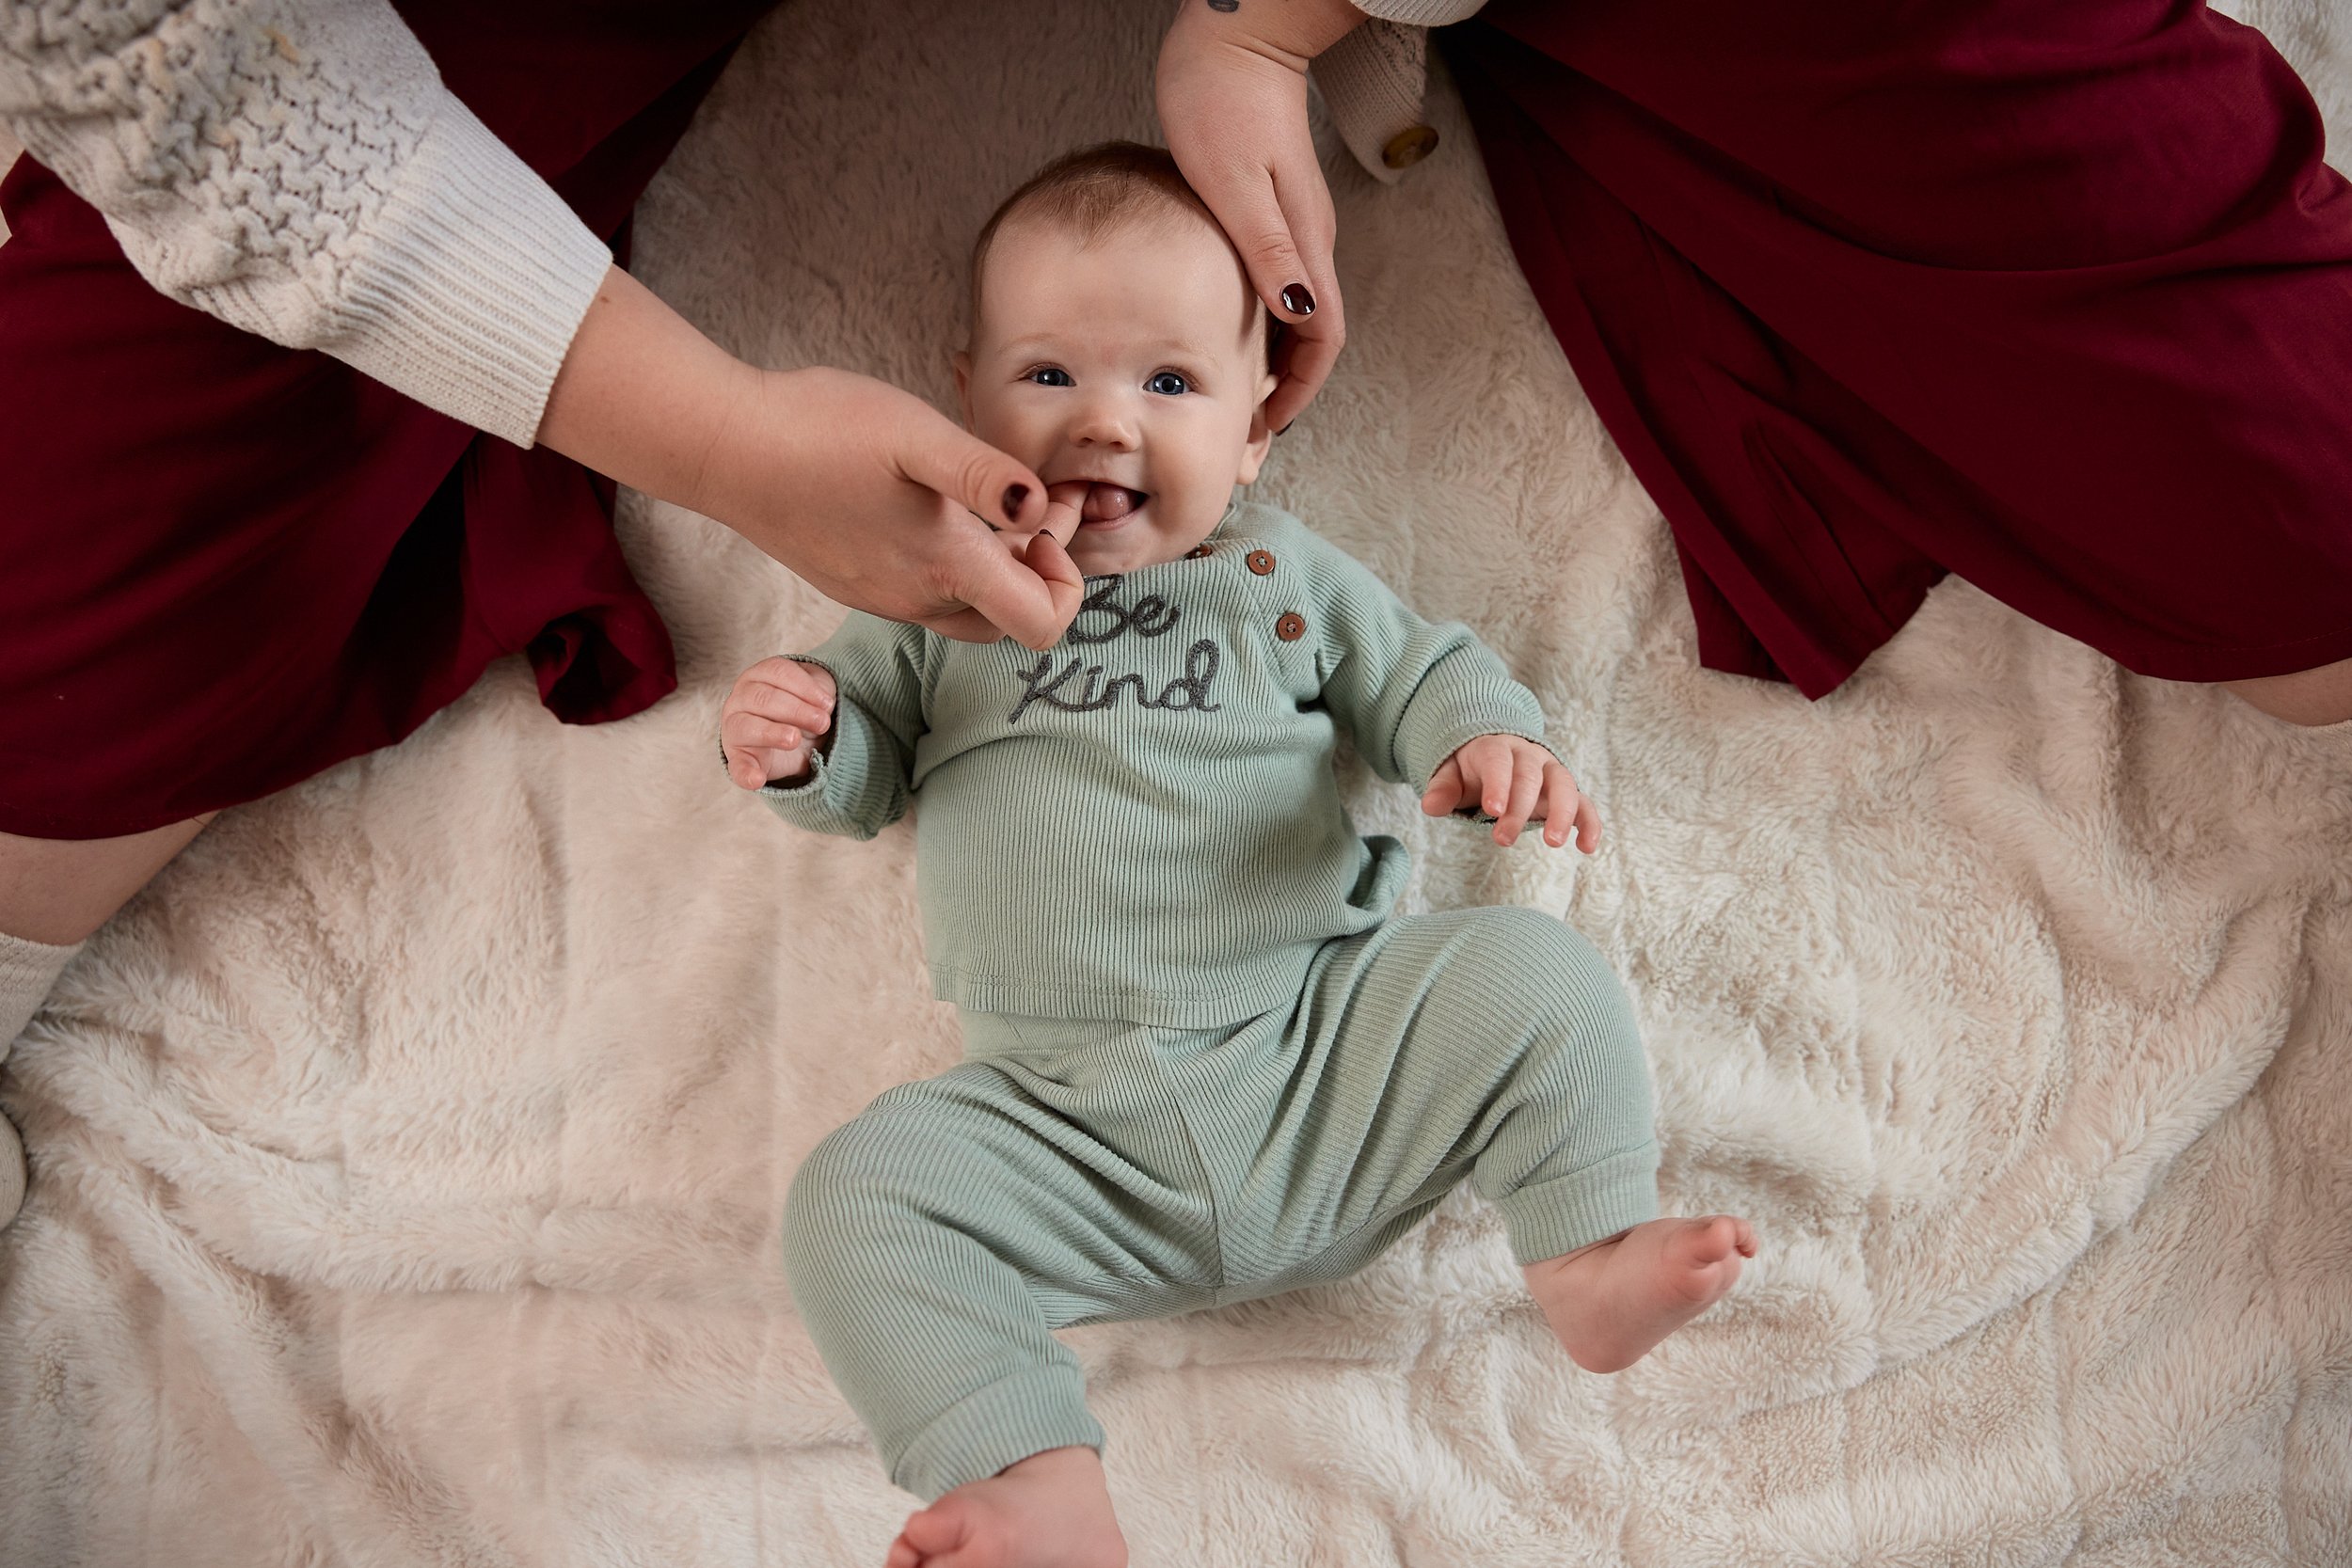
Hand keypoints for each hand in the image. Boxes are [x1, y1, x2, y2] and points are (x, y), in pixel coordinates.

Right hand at [539, 267, 1085, 648]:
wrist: (724, 447)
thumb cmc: (819, 431)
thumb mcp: (916, 435)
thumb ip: (986, 474)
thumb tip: (1043, 508)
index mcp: (946, 569)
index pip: (1042, 626)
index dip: (1066, 583)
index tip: (1044, 525)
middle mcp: (918, 600)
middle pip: (1009, 620)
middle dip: (1038, 569)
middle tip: (1035, 503)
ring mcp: (883, 598)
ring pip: (966, 607)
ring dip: (996, 564)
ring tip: (989, 496)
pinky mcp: (856, 583)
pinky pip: (925, 593)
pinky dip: (951, 560)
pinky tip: (934, 502)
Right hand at [721, 657, 838, 789]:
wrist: (794, 740)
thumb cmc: (802, 708)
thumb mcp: (815, 692)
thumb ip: (818, 690)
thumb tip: (823, 704)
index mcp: (760, 676)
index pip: (778, 672)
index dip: (805, 687)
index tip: (827, 703)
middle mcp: (741, 698)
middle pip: (763, 698)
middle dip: (796, 710)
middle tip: (822, 723)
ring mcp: (735, 728)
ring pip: (747, 726)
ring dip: (773, 733)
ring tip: (794, 739)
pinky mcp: (737, 758)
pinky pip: (737, 767)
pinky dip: (746, 773)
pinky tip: (757, 779)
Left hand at [1156, 0, 1365, 432]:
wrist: (1234, 34)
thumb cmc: (1221, 99)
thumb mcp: (1235, 182)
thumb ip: (1268, 250)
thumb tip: (1299, 314)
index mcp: (1303, 242)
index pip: (1320, 338)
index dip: (1297, 391)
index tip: (1265, 427)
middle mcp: (1308, 239)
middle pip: (1312, 336)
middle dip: (1285, 389)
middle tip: (1245, 429)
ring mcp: (1293, 224)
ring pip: (1294, 313)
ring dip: (1271, 360)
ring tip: (1233, 395)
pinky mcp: (1273, 209)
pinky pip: (1275, 285)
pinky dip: (1257, 324)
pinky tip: (1225, 334)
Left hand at [1422, 736, 1601, 851]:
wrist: (1496, 754)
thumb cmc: (1471, 769)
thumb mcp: (1451, 774)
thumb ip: (1443, 788)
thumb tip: (1430, 806)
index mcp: (1496, 748)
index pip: (1498, 762)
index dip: (1498, 784)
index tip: (1492, 810)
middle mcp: (1529, 756)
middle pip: (1529, 777)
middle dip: (1519, 808)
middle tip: (1502, 840)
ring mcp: (1551, 772)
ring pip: (1564, 785)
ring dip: (1562, 813)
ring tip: (1553, 843)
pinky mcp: (1567, 792)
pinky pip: (1584, 803)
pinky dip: (1590, 823)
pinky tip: (1587, 847)